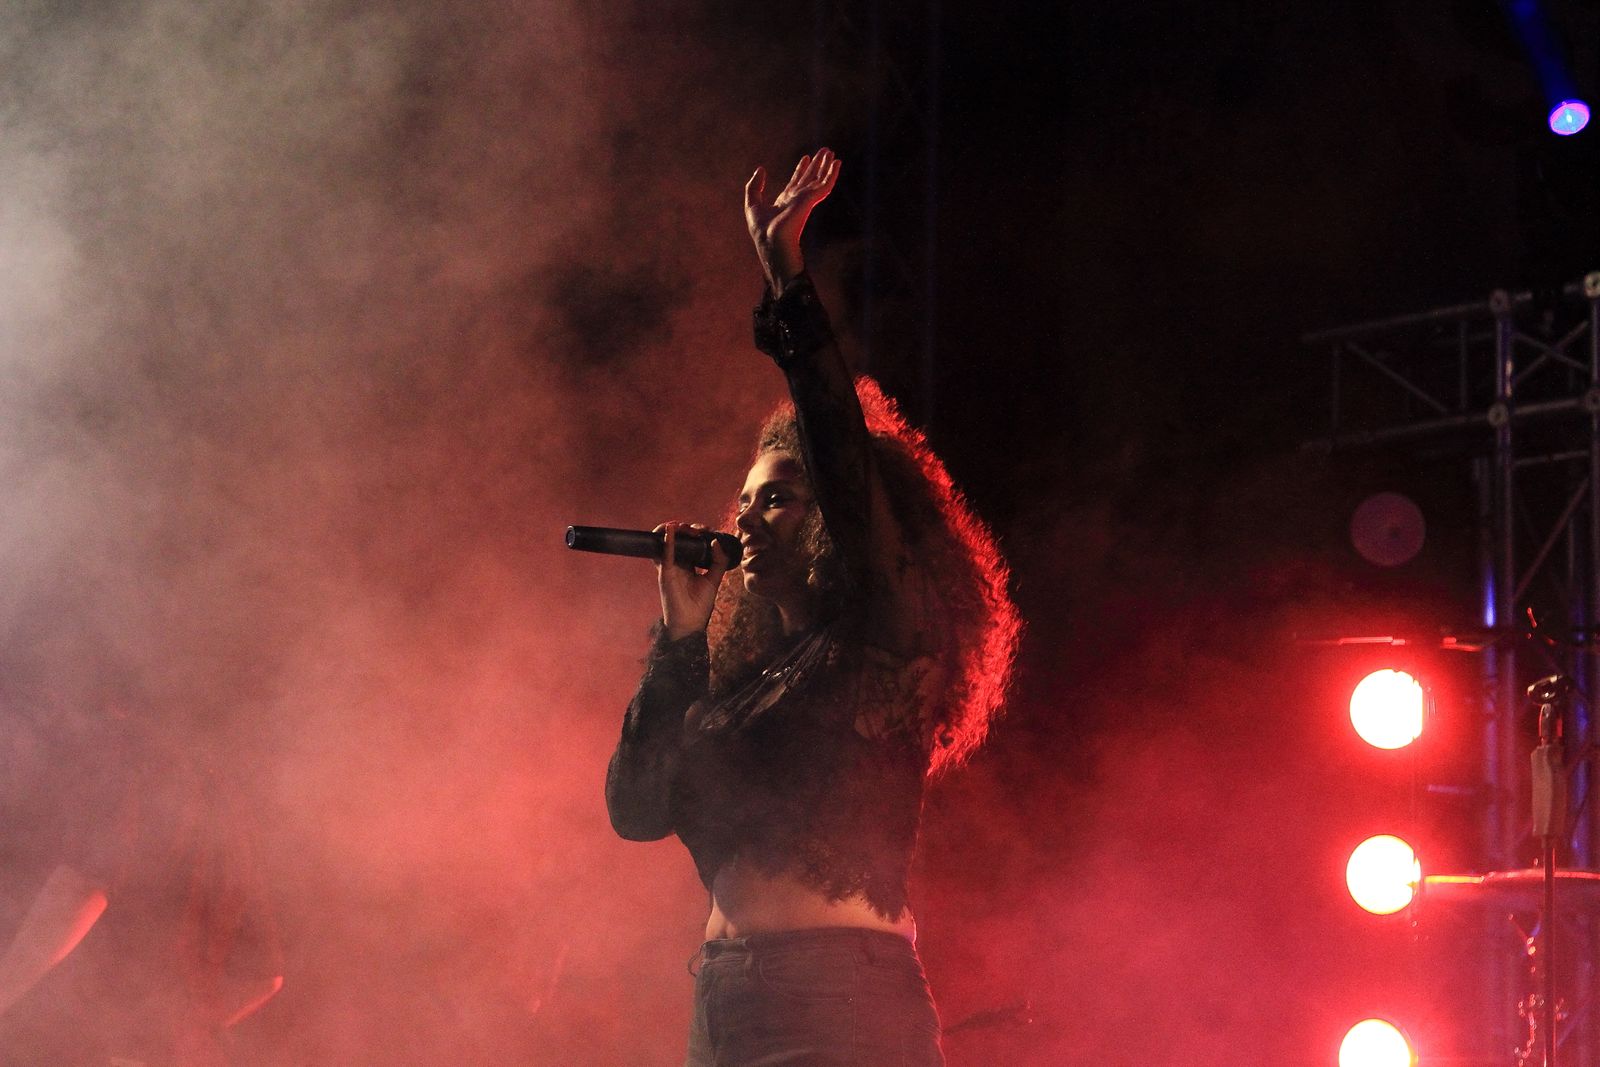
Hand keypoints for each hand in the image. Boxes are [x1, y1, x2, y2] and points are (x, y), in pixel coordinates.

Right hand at [656, 521, 730, 639]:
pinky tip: (670, 530)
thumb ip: (718, 562)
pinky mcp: (665, 574)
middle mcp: (678, 564)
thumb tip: (716, 541)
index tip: (706, 530)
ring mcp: (670, 568)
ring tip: (682, 525)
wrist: (690, 623)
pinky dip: (667, 542)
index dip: (697, 534)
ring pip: (666, 543)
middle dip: (687, 529)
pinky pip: (664, 554)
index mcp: (689, 566)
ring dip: (673, 530)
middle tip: (698, 529)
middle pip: (679, 541)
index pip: (691, 544)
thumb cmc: (700, 605)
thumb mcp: (714, 580)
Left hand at [744, 147, 840, 294]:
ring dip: (826, 165)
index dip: (801, 170)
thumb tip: (761, 169)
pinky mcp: (811, 199)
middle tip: (824, 151)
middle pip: (810, 178)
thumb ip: (754, 186)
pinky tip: (837, 163)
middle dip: (817, 164)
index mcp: (785, 201)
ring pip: (819, 178)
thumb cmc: (762, 230)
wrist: (771, 240)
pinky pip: (825, 184)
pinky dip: (832, 173)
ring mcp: (806, 199)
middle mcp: (798, 199)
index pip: (796, 182)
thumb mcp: (752, 203)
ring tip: (831, 152)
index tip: (806, 158)